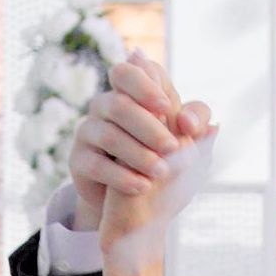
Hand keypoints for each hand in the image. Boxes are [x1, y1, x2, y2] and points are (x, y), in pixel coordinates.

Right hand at [70, 52, 213, 231]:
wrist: (134, 202)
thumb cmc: (162, 158)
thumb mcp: (186, 140)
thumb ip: (197, 124)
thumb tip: (195, 121)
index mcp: (128, 93)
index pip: (128, 73)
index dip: (145, 86)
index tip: (168, 109)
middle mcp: (103, 106)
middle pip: (119, 105)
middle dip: (148, 126)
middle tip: (173, 148)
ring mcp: (88, 132)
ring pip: (108, 134)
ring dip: (138, 153)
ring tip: (161, 172)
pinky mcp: (78, 161)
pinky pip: (96, 164)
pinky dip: (121, 177)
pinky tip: (142, 187)